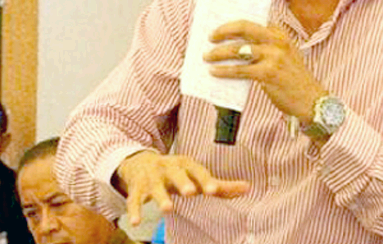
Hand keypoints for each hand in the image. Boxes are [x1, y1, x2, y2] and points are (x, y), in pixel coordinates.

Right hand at [114, 150, 249, 224]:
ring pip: (155, 187)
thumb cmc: (175, 172)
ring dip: (161, 197)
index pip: (197, 171)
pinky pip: (134, 198)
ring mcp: (151, 177)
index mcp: (185, 164)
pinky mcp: (136, 187)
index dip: (205, 180)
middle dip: (183, 182)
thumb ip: (220, 185)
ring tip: (168, 209)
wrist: (139, 161)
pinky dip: (134, 209)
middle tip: (190, 192)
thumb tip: (248, 188)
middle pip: (176, 174)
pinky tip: (136, 222)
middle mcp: (167, 168)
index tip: (213, 190)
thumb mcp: (195, 175)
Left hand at [204, 20, 325, 123]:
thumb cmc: (292, 79)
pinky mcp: (269, 73)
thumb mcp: (283, 56)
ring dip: (218, 53)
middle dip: (223, 30)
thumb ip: (264, 47)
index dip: (232, 20)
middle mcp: (278, 40)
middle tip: (210, 37)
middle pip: (244, 27)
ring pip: (238, 49)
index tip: (217, 22)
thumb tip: (232, 46)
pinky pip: (240, 70)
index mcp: (280, 33)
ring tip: (207, 57)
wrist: (312, 101)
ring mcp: (274, 56)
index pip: (252, 20)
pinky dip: (224, 71)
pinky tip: (215, 72)